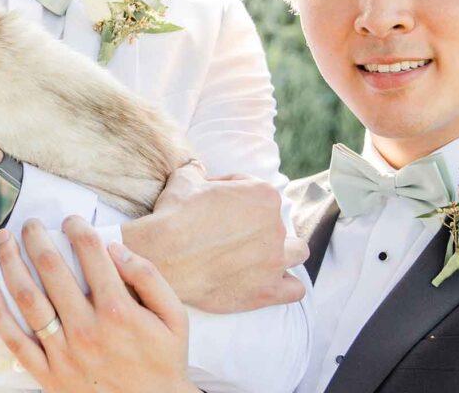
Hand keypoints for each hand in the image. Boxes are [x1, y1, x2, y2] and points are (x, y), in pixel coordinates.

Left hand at [0, 216, 199, 392]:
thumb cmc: (164, 360)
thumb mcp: (174, 316)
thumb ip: (148, 277)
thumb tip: (115, 248)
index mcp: (118, 310)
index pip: (90, 254)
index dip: (77, 229)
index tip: (71, 220)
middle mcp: (87, 328)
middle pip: (51, 269)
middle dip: (37, 238)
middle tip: (30, 223)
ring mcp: (64, 353)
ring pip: (28, 299)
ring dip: (11, 263)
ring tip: (2, 240)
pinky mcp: (48, 375)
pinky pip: (15, 341)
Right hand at [122, 163, 308, 312]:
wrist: (162, 255)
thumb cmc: (174, 215)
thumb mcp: (185, 179)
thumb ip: (198, 170)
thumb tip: (198, 168)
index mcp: (263, 195)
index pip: (254, 190)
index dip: (232, 195)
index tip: (215, 205)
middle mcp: (275, 227)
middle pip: (274, 222)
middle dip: (256, 224)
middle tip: (230, 232)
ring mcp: (273, 261)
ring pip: (297, 252)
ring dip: (283, 252)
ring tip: (258, 256)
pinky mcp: (266, 291)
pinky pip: (295, 290)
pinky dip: (285, 286)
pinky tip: (266, 283)